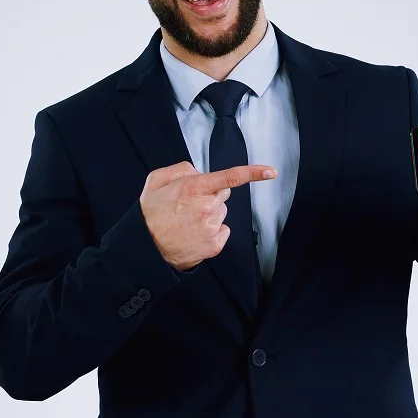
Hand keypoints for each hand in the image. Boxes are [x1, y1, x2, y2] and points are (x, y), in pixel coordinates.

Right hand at [140, 161, 277, 270]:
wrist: (145, 249)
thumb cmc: (149, 215)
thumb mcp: (156, 181)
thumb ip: (179, 169)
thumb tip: (197, 171)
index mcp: (193, 188)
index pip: (230, 177)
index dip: (254, 173)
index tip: (271, 172)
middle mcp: (206, 207)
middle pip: (223, 194)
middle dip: (210, 195)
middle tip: (188, 205)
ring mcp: (212, 227)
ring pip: (221, 213)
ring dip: (209, 214)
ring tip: (187, 221)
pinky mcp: (215, 243)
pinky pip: (222, 230)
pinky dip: (212, 231)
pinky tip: (194, 233)